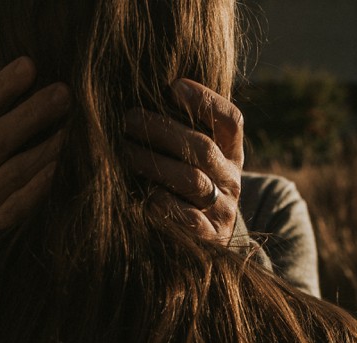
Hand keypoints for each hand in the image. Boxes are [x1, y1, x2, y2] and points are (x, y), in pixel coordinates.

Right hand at [0, 56, 70, 234]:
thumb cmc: (3, 170)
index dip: (3, 85)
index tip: (30, 63)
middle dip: (32, 112)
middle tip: (65, 92)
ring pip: (13, 170)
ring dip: (44, 150)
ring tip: (72, 132)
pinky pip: (17, 206)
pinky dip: (37, 190)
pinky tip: (58, 173)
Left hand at [124, 79, 244, 242]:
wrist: (212, 241)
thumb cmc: (190, 190)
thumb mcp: (197, 162)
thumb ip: (183, 133)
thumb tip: (150, 96)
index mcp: (231, 154)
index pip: (230, 121)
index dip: (206, 101)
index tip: (174, 86)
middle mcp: (231, 179)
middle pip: (204, 148)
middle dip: (163, 130)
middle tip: (129, 119)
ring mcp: (222, 209)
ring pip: (193, 181)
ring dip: (156, 164)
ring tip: (125, 152)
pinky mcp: (210, 237)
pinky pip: (189, 219)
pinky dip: (165, 204)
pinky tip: (145, 195)